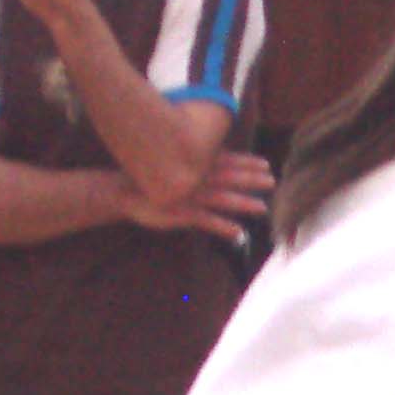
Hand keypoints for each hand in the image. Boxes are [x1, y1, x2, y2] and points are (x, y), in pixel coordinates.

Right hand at [118, 151, 274, 241]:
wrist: (122, 191)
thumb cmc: (150, 179)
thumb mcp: (174, 167)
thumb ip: (194, 164)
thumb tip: (211, 162)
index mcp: (194, 165)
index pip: (225, 161)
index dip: (247, 162)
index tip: (265, 164)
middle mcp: (195, 177)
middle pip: (229, 177)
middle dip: (251, 180)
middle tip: (272, 182)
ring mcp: (189, 195)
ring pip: (221, 198)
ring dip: (243, 203)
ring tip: (261, 208)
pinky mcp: (181, 213)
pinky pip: (206, 220)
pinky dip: (222, 226)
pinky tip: (238, 232)